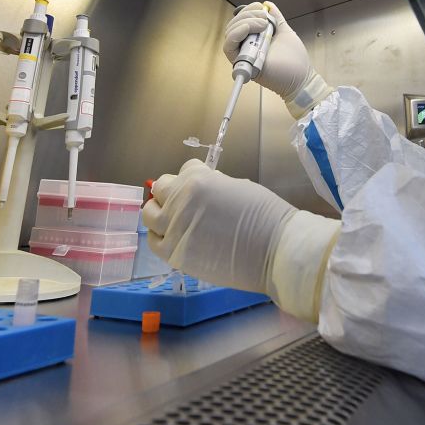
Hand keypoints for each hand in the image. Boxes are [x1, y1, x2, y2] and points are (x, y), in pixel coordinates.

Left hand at [143, 159, 295, 293]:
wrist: (274, 250)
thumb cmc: (265, 216)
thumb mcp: (238, 186)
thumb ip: (213, 184)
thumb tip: (204, 188)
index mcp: (198, 179)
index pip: (184, 170)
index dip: (193, 178)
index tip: (200, 188)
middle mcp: (180, 200)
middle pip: (161, 188)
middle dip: (171, 192)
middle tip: (183, 204)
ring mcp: (174, 228)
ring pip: (149, 214)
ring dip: (158, 212)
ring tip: (172, 220)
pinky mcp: (174, 253)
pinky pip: (154, 241)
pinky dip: (158, 236)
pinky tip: (170, 237)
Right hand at [223, 2, 332, 116]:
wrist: (301, 77)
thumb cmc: (295, 59)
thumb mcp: (284, 31)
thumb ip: (276, 18)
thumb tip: (268, 5)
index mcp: (255, 38)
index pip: (241, 19)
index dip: (248, 10)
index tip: (261, 7)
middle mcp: (247, 45)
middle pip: (234, 25)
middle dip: (247, 15)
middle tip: (264, 19)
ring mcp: (244, 54)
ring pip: (230, 33)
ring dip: (245, 23)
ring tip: (262, 25)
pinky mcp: (242, 63)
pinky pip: (229, 47)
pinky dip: (235, 35)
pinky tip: (247, 30)